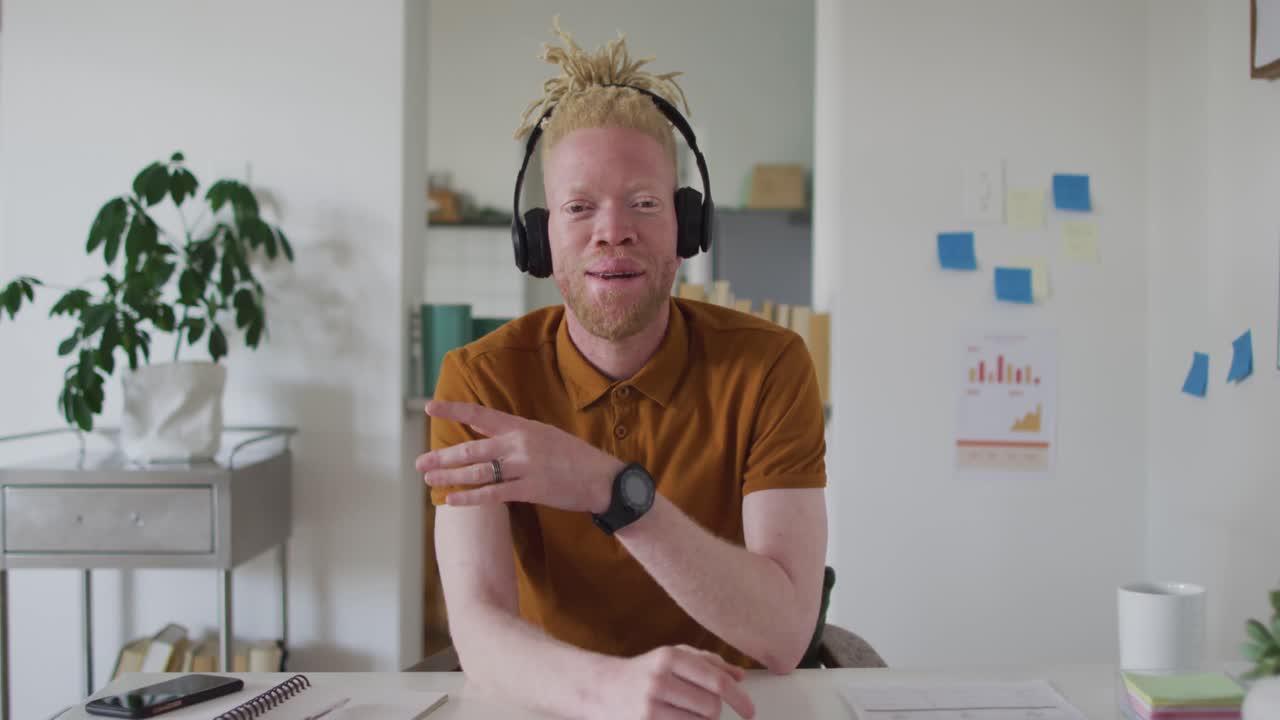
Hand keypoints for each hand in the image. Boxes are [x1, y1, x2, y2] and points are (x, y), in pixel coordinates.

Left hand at [417, 400, 623, 511]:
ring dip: (450, 476)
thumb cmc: (572, 456)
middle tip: (419, 462)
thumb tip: (482, 430)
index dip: (453, 410)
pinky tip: (452, 499)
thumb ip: (513, 433)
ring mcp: (524, 466)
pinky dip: (470, 497)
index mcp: (522, 426)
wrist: (601, 478)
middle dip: (443, 456)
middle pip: (472, 448)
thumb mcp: (544, 434)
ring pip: (478, 471)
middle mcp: (519, 443)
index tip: (429, 408)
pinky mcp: (530, 489)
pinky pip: (493, 493)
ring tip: (429, 479)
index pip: (480, 415)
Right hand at [591, 645, 755, 719]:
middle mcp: (658, 680)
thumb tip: (740, 675)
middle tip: (702, 709)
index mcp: (669, 657)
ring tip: (683, 714)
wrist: (599, 688)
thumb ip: (708, 661)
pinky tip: (677, 718)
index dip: (740, 699)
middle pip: (711, 708)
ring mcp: (649, 707)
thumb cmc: (643, 671)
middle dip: (713, 712)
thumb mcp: (672, 656)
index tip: (750, 711)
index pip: (717, 681)